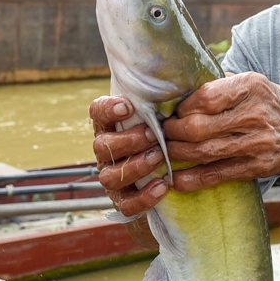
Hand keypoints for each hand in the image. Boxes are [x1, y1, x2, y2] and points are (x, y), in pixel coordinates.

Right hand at [90, 96, 169, 217]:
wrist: (172, 175)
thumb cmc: (169, 135)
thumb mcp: (167, 115)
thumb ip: (165, 101)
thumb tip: (182, 77)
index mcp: (111, 126)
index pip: (97, 112)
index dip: (107, 109)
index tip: (128, 106)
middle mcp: (107, 152)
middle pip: (102, 146)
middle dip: (128, 140)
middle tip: (153, 135)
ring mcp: (112, 177)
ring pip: (109, 176)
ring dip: (135, 166)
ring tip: (159, 158)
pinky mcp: (124, 200)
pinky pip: (126, 204)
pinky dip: (144, 197)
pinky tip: (163, 186)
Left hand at [163, 72, 279, 191]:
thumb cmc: (273, 106)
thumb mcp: (256, 83)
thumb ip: (222, 84)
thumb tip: (181, 87)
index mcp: (252, 87)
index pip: (206, 97)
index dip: (182, 106)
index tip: (173, 110)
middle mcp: (255, 115)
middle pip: (199, 127)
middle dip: (172, 132)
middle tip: (161, 133)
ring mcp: (256, 143)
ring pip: (203, 152)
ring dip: (176, 154)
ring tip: (163, 152)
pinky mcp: (256, 167)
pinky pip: (217, 175)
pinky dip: (192, 179)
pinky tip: (176, 180)